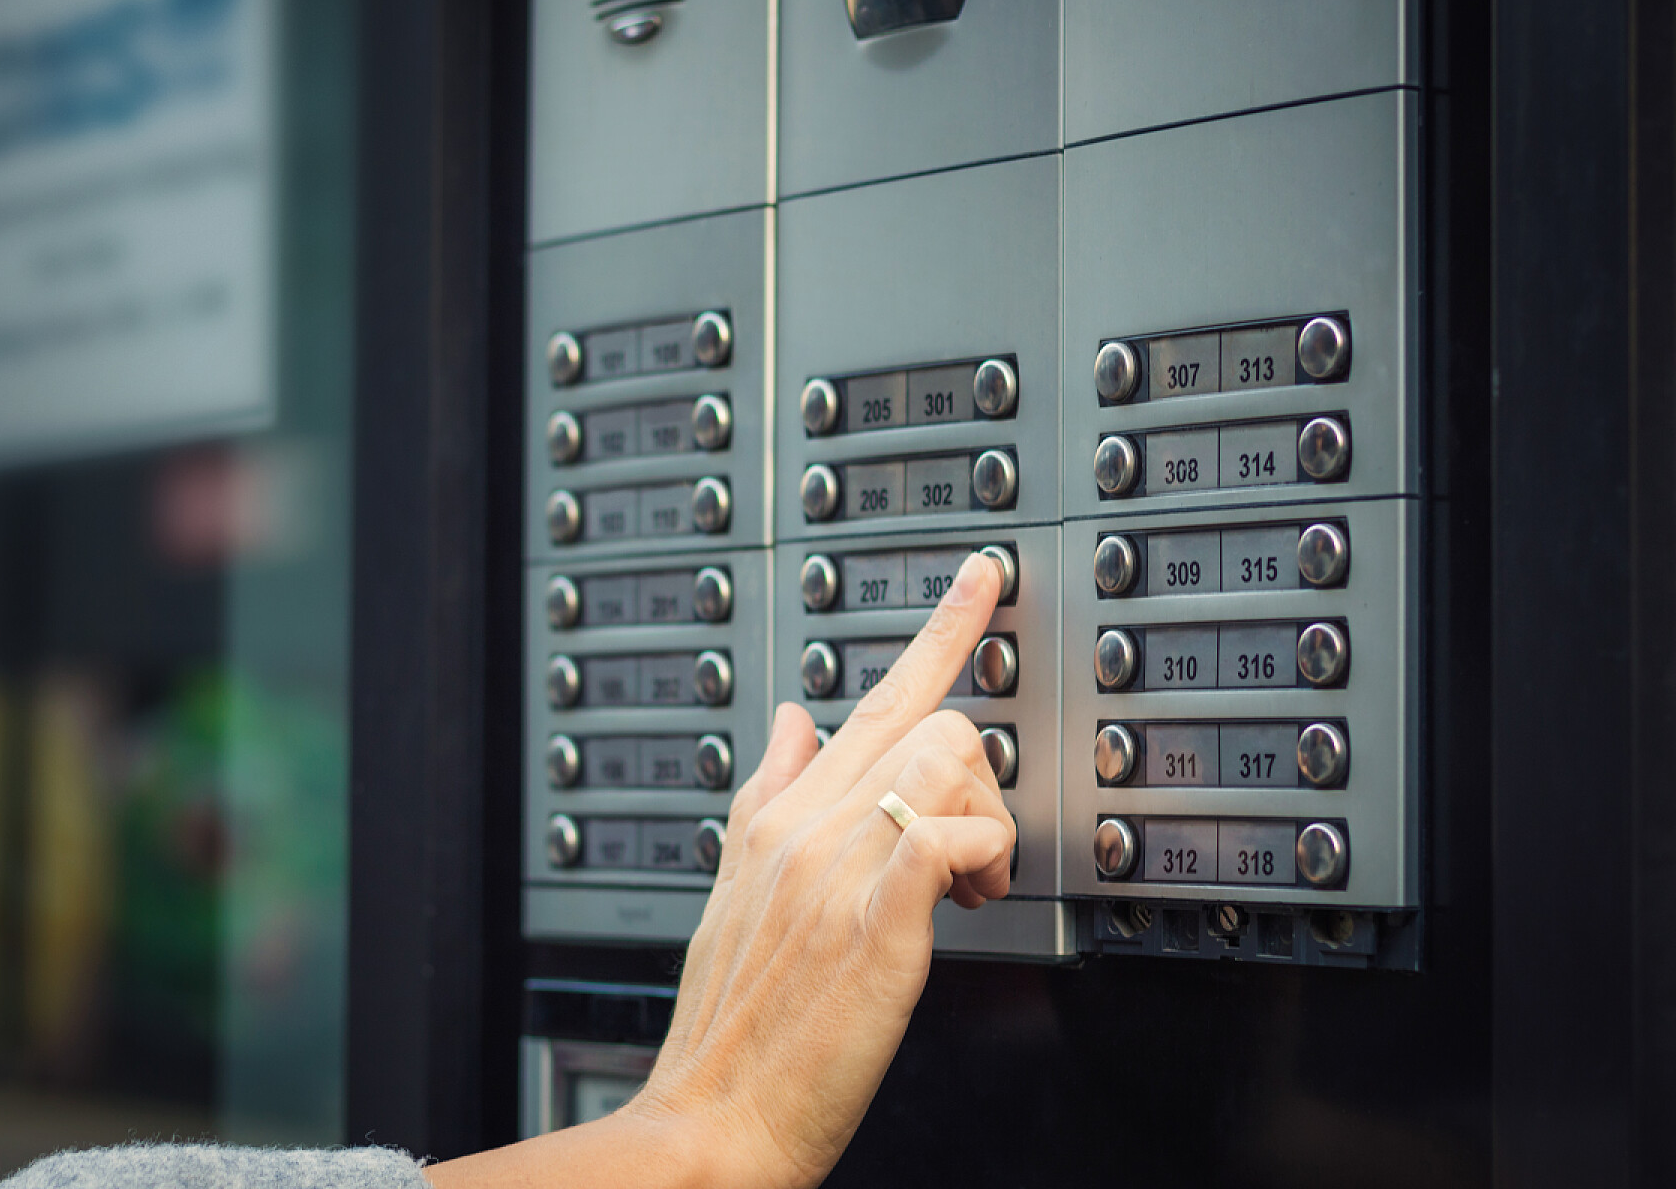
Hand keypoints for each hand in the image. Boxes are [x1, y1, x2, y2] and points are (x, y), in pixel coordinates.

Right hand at [626, 550, 1013, 1186]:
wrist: (713, 1120)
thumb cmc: (733, 1026)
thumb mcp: (734, 892)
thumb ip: (768, 796)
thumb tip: (791, 720)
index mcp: (776, 817)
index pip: (864, 699)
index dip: (937, 631)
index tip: (981, 578)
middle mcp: (804, 826)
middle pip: (918, 712)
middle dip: (982, 764)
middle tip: (979, 838)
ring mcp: (837, 867)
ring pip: (945, 752)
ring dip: (985, 811)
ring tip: (971, 883)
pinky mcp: (874, 920)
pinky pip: (947, 830)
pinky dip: (979, 853)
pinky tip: (966, 899)